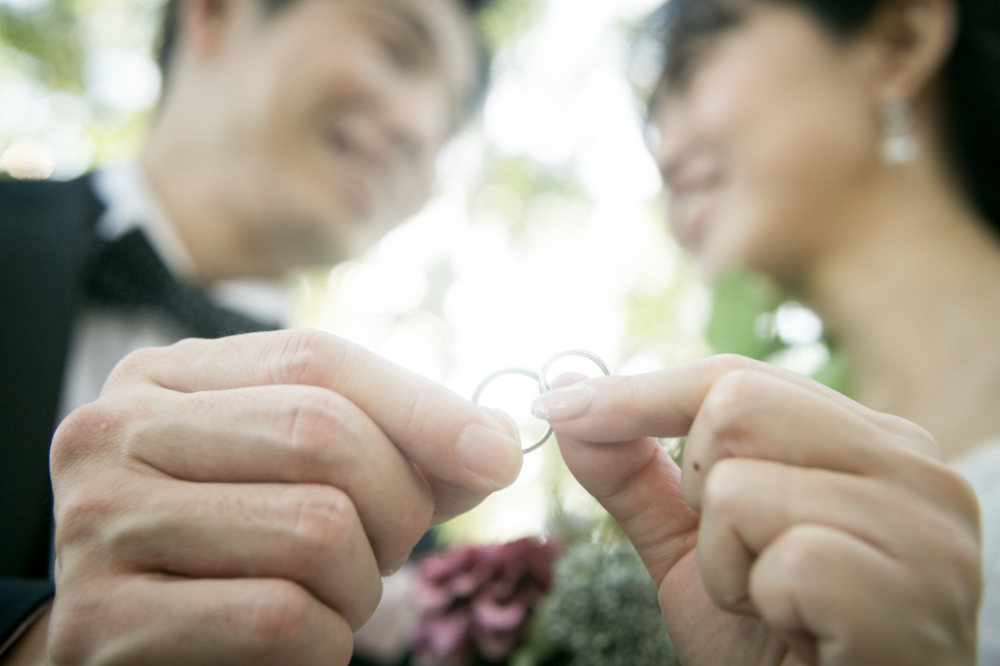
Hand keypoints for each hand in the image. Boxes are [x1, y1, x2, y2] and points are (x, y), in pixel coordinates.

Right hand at [46, 329, 522, 665]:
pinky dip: (327, 643)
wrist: (138, 647)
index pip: (316, 360)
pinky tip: (304, 644)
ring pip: (314, 529)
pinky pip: (280, 618)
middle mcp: (113, 431)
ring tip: (338, 597)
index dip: (423, 407)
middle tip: (390, 549)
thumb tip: (494, 442)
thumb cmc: (236, 550)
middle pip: (322, 433)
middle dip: (397, 505)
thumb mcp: (306, 474)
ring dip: (363, 584)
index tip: (499, 456)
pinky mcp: (103, 620)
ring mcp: (97, 523)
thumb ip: (395, 447)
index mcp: (166, 376)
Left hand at [533, 355, 979, 665]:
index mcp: (870, 444)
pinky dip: (758, 599)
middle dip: (701, 489)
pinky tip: (799, 630)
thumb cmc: (775, 646)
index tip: (560, 405)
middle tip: (744, 556)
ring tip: (779, 603)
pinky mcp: (910, 589)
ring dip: (727, 561)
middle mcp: (914, 468)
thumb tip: (568, 404)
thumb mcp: (696, 549)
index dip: (639, 393)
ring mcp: (924, 527)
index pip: (736, 378)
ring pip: (741, 486)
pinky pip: (781, 558)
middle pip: (736, 404)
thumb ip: (636, 476)